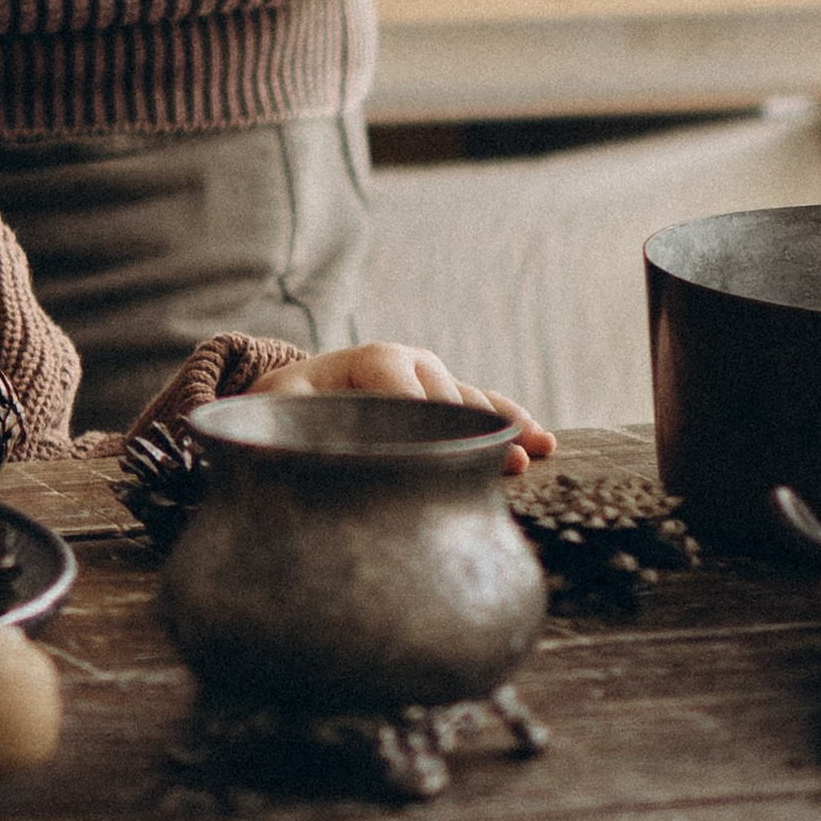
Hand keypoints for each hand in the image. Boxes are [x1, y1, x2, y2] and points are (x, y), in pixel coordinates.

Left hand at [286, 343, 556, 472]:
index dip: (414, 411)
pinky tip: (540, 442)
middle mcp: (409, 364)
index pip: (399, 380)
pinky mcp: (449, 404)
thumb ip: (289, 422)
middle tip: (497, 461)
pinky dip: (511, 425)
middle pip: (446, 395)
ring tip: (531, 453)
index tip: (428, 448)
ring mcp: (435, 383)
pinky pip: (486, 411)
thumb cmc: (286, 410)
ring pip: (474, 404)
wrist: (297, 402)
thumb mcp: (279, 411)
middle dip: (468, 428)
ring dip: (503, 429)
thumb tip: (293, 450)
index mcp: (369, 359)